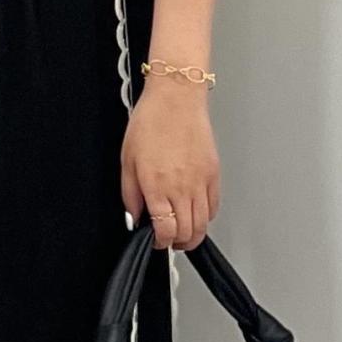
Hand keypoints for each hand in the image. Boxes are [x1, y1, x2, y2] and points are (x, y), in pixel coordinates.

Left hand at [120, 77, 219, 248]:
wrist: (176, 99)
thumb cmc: (151, 122)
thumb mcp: (127, 160)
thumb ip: (130, 194)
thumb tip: (134, 217)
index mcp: (157, 186)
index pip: (165, 231)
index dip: (160, 243)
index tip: (155, 240)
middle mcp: (181, 188)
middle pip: (187, 233)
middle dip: (176, 243)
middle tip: (168, 239)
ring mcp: (200, 182)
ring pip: (203, 224)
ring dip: (192, 234)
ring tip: (181, 231)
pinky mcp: (213, 174)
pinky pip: (214, 206)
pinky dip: (205, 217)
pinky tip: (195, 212)